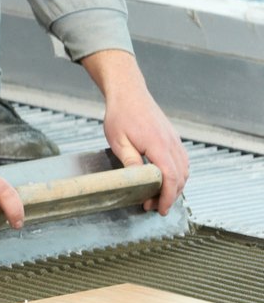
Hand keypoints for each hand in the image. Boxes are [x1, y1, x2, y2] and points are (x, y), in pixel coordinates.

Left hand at [83, 51, 188, 213]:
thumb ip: (130, 161)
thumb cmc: (120, 115)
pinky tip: (165, 181)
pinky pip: (182, 161)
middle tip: (153, 206)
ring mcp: (175, 141)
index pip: (170, 177)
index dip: (167, 196)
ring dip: (175, 186)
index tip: (161, 209)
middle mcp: (172, 144)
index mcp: (158, 145)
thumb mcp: (118, 140)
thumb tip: (138, 181)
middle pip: (180, 177)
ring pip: (184, 170)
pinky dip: (178, 175)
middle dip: (170, 195)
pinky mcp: (173, 139)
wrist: (130, 93)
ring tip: (157, 196)